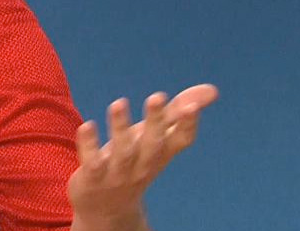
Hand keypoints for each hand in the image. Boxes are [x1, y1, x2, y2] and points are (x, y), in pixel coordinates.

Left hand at [67, 84, 218, 229]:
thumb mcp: (156, 137)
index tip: (192, 106)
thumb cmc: (134, 162)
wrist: (106, 209)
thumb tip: (212, 90)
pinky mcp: (93, 177)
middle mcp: (143, 164)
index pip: (180, 140)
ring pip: (123, 151)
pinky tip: (87, 125)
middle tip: (157, 96)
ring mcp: (118, 172)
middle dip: (155, 121)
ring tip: (119, 102)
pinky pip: (92, 161)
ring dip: (121, 127)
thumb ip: (177, 113)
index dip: (187, 125)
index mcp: (161, 152)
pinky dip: (89, 145)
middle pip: (153, 143)